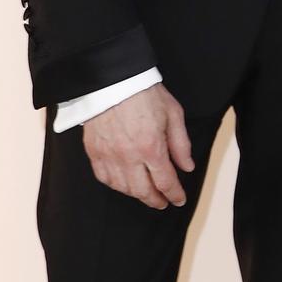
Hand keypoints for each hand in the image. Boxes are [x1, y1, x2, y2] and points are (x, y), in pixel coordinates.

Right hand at [82, 85, 194, 208]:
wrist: (112, 79)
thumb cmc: (144, 92)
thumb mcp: (173, 114)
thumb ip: (180, 144)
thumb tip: (187, 167)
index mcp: (151, 147)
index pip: (165, 182)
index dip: (174, 194)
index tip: (179, 199)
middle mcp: (129, 156)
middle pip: (143, 191)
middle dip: (155, 200)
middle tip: (162, 202)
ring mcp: (109, 155)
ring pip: (123, 188)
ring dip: (136, 194)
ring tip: (145, 193)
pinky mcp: (94, 150)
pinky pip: (104, 177)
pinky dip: (115, 185)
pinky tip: (123, 183)